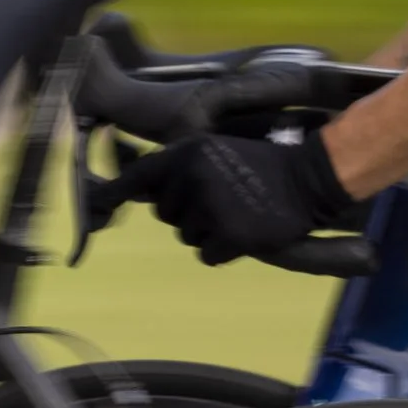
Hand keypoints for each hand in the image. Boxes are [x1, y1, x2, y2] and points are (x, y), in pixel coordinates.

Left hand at [94, 124, 356, 265]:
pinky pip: (207, 255)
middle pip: (166, 214)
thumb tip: (140, 190)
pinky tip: (245, 232)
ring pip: (187, 236)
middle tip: (222, 201)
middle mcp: (194, 177)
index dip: (115, 192)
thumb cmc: (263, 166)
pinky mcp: (229, 235)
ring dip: (208, 232)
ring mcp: (211, 207)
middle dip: (188, 213)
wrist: (309, 180)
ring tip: (237, 213)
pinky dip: (224, 250)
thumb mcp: (218, 152)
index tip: (98, 204)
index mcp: (189, 152)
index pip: (140, 175)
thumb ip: (181, 168)